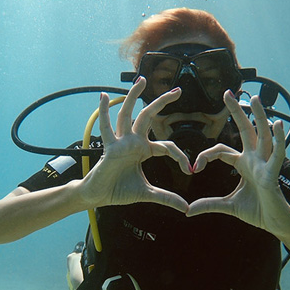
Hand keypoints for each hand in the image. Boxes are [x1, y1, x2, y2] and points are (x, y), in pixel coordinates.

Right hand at [79, 77, 190, 211]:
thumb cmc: (119, 191)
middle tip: (178, 90)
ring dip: (134, 97)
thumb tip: (185, 208)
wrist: (99, 197)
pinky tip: (103, 97)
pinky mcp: (110, 147)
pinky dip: (103, 112)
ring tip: (141, 81)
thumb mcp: (148, 193)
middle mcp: (133, 142)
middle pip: (149, 117)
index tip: (189, 171)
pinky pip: (106, 127)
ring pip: (128, 114)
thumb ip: (166, 198)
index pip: (166, 145)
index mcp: (143, 150)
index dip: (180, 156)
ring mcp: (120, 142)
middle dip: (163, 102)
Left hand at [186, 91, 289, 238]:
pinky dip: (279, 140)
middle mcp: (255, 160)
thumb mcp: (228, 206)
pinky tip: (278, 125)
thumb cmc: (257, 211)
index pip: (222, 150)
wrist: (275, 223)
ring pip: (263, 136)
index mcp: (244, 164)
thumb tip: (188, 211)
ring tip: (256, 100)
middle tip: (228, 93)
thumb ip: (209, 204)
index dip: (207, 155)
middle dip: (237, 111)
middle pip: (246, 130)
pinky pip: (277, 154)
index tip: (195, 166)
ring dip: (260, 117)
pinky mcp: (273, 174)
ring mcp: (265, 165)